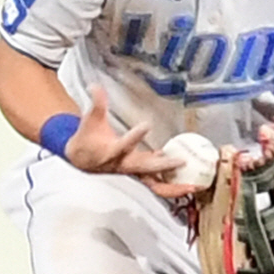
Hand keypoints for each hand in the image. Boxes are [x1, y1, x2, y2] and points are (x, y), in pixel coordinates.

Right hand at [64, 86, 195, 197]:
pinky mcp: (140, 178)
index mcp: (112, 152)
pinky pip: (158, 186)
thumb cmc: (87, 141)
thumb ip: (97, 104)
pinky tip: (191, 185)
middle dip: (164, 166)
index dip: (135, 136)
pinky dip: (173, 188)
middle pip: (145, 168)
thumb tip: (95, 85)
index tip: (147, 125)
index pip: (124, 144)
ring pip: (154, 186)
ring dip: (173, 188)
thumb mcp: (91, 121)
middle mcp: (124, 166)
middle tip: (181, 161)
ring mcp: (134, 175)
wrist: (80, 163)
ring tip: (193, 186)